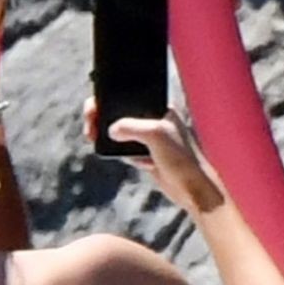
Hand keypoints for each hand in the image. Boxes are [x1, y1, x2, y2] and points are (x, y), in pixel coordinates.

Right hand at [82, 99, 224, 216]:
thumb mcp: (155, 134)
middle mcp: (155, 120)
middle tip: (90, 127)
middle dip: (103, 117)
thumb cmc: (181, 158)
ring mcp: (150, 138)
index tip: (94, 107)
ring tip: (95, 137)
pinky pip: (125, 149)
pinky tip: (128, 157)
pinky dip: (119, 152)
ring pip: (121, 132)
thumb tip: (110, 130)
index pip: (130, 95)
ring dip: (109, 136)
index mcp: (161, 107)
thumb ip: (131, 127)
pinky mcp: (147, 155)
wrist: (192, 189)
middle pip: (121, 112)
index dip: (109, 98)